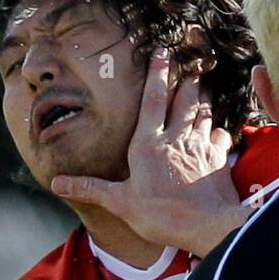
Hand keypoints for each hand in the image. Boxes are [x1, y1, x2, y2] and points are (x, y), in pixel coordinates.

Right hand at [51, 48, 246, 256]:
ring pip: (203, 114)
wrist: (206, 227)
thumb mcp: (121, 203)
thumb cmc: (162, 215)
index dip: (157, 74)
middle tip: (190, 65)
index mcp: (149, 144)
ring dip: (203, 99)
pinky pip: (220, 137)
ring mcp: (200, 147)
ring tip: (203, 86)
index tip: (162, 53)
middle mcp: (176, 139)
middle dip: (186, 81)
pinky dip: (219, 129)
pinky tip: (218, 129)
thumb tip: (57, 184)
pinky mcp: (218, 161)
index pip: (153, 100)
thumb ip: (91, 188)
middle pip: (183, 101)